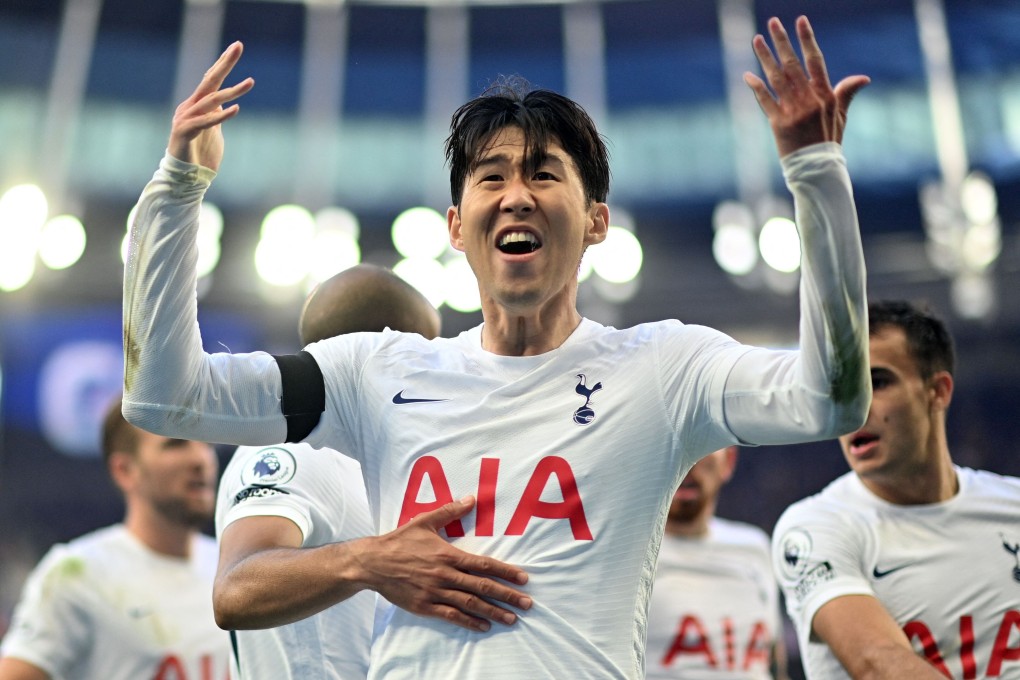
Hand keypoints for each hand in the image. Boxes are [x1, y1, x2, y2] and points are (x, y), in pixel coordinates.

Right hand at [168, 41, 253, 170]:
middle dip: (225, 63)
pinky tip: (236, 109)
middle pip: (210, 80)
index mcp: (198, 104)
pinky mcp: (185, 132)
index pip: (212, 78)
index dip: (223, 62)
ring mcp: (186, 118)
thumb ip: (218, 115)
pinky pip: (205, 122)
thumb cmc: (200, 154)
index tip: (237, 46)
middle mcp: (190, 106)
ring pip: (211, 100)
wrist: (185, 176)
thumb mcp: (214, 129)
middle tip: (238, 46)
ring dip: (232, 92)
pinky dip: (221, 116)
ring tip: (250, 83)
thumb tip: (226, 104)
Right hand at [349, 496, 531, 631]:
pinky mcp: (424, 606)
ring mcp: (435, 592)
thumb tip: (471, 498)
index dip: (505, 572)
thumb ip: (450, 511)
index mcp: (448, 555)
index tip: (523, 578)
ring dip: (493, 611)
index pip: (483, 565)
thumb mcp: (425, 521)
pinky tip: (484, 626)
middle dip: (507, 595)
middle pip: (482, 587)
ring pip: (470, 604)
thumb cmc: (399, 541)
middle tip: (527, 603)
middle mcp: (445, 575)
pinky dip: (469, 622)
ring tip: (512, 618)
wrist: (372, 563)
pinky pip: (451, 616)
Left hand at [744, 16, 869, 156]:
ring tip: (757, 40)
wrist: (816, 168)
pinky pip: (765, 101)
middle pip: (793, 64)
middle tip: (772, 22)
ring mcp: (793, 111)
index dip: (807, 39)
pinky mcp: (778, 123)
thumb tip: (863, 78)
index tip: (800, 20)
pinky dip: (756, 87)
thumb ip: (846, 93)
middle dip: (782, 41)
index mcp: (825, 94)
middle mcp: (809, 99)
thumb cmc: (828, 141)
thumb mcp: (841, 116)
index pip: (815, 60)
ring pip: (777, 78)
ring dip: (765, 58)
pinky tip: (748, 74)